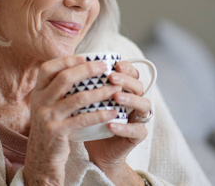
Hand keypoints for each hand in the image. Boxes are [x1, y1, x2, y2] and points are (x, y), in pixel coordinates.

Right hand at [23, 56, 121, 184]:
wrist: (41, 157)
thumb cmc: (51, 126)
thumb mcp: (47, 105)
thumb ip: (56, 89)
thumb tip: (79, 66)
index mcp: (37, 92)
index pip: (47, 68)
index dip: (66, 60)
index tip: (84, 57)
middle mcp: (39, 102)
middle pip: (64, 79)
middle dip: (86, 70)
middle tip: (104, 67)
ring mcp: (47, 117)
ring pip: (77, 98)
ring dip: (99, 92)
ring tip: (115, 89)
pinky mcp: (58, 131)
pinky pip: (83, 119)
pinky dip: (100, 114)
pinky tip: (113, 112)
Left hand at [84, 61, 151, 184]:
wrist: (96, 150)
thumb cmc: (91, 121)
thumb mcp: (87, 101)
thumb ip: (86, 85)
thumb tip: (70, 65)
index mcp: (125, 90)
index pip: (132, 74)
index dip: (126, 67)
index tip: (114, 64)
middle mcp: (136, 101)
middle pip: (139, 86)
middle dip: (126, 80)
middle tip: (112, 77)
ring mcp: (139, 118)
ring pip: (144, 104)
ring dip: (130, 99)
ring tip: (116, 97)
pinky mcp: (138, 135)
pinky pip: (136, 129)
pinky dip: (124, 126)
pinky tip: (111, 124)